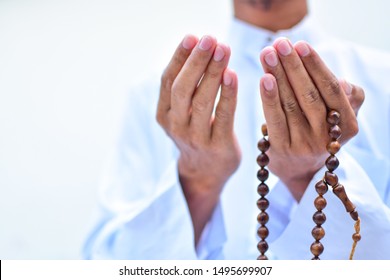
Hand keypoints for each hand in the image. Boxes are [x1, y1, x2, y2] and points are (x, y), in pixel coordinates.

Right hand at [157, 35, 240, 242]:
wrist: (206, 171)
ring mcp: (195, 138)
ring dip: (213, 73)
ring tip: (224, 49)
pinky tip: (232, 75)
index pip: (168, 81)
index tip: (192, 36)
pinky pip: (223, 117)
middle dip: (196, 61)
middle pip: (182, 89)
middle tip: (211, 39)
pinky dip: (227, 95)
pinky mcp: (217, 146)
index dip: (179, 58)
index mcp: (164, 114)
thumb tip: (197, 48)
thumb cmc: (197, 133)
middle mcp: (175, 126)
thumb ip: (186, 87)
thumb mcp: (183, 113)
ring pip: (201, 101)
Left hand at [259, 38, 364, 200]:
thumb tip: (342, 82)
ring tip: (268, 53)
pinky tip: (264, 78)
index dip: (316, 66)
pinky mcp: (281, 150)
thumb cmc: (320, 132)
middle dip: (293, 66)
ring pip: (290, 104)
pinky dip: (269, 98)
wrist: (300, 169)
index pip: (332, 89)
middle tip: (280, 44)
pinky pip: (274, 119)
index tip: (301, 45)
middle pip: (309, 94)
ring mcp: (303, 145)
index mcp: (347, 126)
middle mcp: (326, 137)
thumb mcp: (340, 117)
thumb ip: (348, 97)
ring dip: (278, 75)